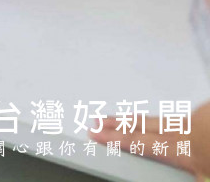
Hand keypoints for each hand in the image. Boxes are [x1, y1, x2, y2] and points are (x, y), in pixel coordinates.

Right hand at [89, 105, 208, 175]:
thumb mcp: (208, 176)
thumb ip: (193, 176)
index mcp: (183, 148)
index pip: (141, 142)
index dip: (116, 138)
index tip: (95, 134)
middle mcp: (187, 129)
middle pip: (145, 124)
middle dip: (118, 124)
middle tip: (97, 121)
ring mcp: (200, 117)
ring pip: (168, 120)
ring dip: (145, 123)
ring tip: (122, 121)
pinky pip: (187, 118)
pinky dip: (176, 123)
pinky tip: (179, 127)